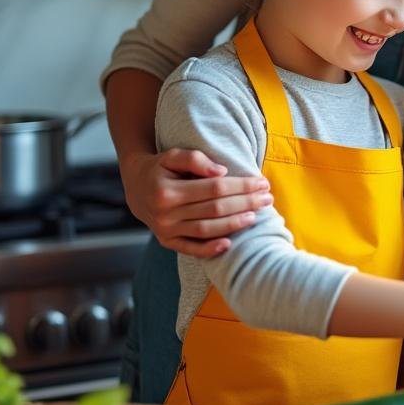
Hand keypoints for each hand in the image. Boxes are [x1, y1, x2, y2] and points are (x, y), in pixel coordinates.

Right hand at [120, 149, 271, 257]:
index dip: (240, 186)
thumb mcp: (172, 156)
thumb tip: (222, 172)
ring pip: (206, 229)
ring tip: (255, 216)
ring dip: (234, 224)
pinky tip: (229, 244)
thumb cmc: (160, 168)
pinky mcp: (166, 241)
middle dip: (244, 203)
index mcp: (166, 190)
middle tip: (267, 199)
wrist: (136, 188)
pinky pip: (190, 249)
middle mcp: (165, 213)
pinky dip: (210, 249)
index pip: (214, 189)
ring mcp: (165, 230)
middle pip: (214, 209)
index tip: (261, 182)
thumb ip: (195, 160)